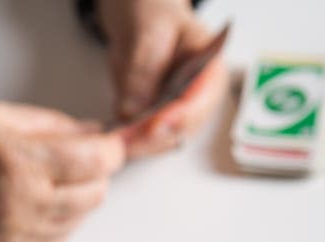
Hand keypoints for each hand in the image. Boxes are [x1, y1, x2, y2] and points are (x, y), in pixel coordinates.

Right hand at [0, 101, 124, 241]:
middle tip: (79, 155)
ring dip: (79, 197)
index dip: (111, 149)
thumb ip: (52, 126)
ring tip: (52, 176)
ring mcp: (16, 234)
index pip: (95, 161)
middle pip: (96, 194)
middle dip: (96, 172)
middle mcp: (20, 204)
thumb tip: (92, 133)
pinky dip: (62, 219)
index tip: (111, 142)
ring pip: (81, 219)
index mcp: (17, 163)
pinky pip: (59, 239)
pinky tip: (41, 199)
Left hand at [97, 0, 226, 156]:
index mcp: (210, 72)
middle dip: (153, 137)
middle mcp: (198, 99)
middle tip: (126, 137)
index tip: (155, 125)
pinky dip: (129, 140)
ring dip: (139, 144)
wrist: (141, 19)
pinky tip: (114, 135)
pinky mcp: (156, 122)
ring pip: (162, 141)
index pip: (200, 103)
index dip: (179, 118)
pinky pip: (145, 140)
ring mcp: (177, 114)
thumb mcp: (149, 30)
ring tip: (115, 138)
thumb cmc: (154, 14)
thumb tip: (132, 110)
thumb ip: (143, 69)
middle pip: (181, 130)